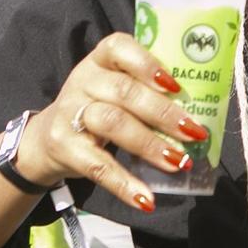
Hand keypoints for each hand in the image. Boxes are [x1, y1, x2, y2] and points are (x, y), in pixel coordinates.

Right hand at [14, 32, 210, 214]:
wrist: (46, 139)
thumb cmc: (99, 108)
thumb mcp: (116, 90)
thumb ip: (148, 92)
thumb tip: (201, 118)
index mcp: (101, 60)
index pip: (119, 47)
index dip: (148, 64)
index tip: (176, 86)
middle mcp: (84, 80)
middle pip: (125, 92)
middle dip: (164, 114)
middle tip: (195, 133)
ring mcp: (70, 112)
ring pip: (112, 123)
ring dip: (150, 145)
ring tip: (178, 162)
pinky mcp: (64, 147)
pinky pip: (97, 166)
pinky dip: (124, 184)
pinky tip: (146, 200)